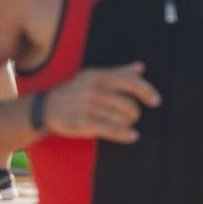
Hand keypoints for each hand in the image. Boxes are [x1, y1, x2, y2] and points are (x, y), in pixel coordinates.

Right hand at [43, 62, 161, 143]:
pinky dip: (124, 134)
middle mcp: (93, 90)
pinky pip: (109, 129)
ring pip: (119, 117)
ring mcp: (87, 107)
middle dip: (134, 112)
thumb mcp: (94, 77)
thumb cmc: (76, 90)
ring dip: (128, 123)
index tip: (156, 102)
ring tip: (127, 123)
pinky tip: (133, 136)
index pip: (129, 82)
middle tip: (133, 116)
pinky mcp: (82, 123)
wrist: (46, 106)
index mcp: (98, 76)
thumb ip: (119, 73)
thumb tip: (141, 67)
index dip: (146, 92)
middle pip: (127, 103)